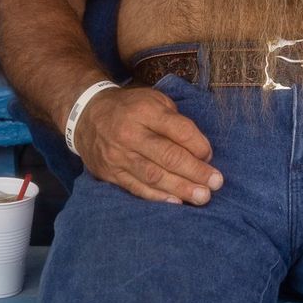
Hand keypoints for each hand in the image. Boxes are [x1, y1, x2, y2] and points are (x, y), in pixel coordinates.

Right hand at [75, 85, 223, 204]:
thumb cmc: (130, 108)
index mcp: (145, 111)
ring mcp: (119, 156)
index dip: (198, 145)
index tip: (210, 156)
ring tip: (202, 197)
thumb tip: (200, 149)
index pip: (178, 130)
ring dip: (181, 189)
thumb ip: (176, 121)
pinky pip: (137, 188)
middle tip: (216, 184)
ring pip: (154, 176)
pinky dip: (158, 197)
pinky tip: (176, 202)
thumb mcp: (154, 101)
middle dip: (195, 172)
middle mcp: (130, 134)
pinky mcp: (110, 173)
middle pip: (168, 156)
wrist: (87, 116)